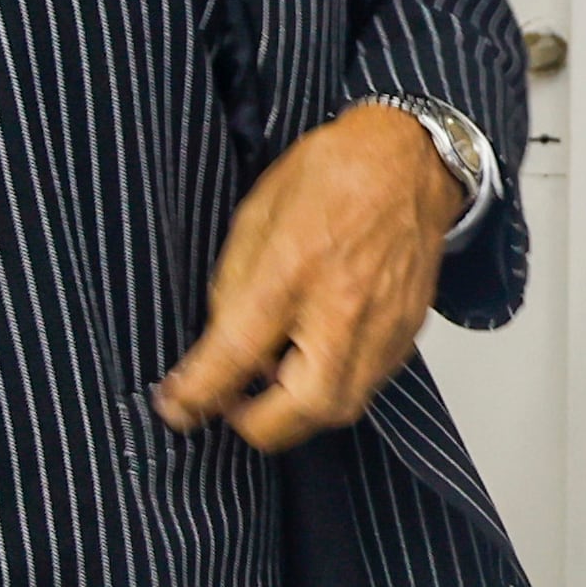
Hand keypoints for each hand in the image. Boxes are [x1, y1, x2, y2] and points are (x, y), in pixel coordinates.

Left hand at [156, 101, 462, 449]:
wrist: (408, 163)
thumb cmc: (333, 177)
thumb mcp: (254, 218)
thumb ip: (233, 289)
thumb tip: (218, 347)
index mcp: (291, 270)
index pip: (233, 358)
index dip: (195, 395)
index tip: (176, 407)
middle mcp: (341, 309)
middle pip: (295, 411)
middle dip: (252, 423)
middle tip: (227, 402)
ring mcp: (381, 329)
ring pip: (337, 411)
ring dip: (294, 413)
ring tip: (271, 380)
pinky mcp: (405, 337)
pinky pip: (365, 388)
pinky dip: (332, 389)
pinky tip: (313, 358)